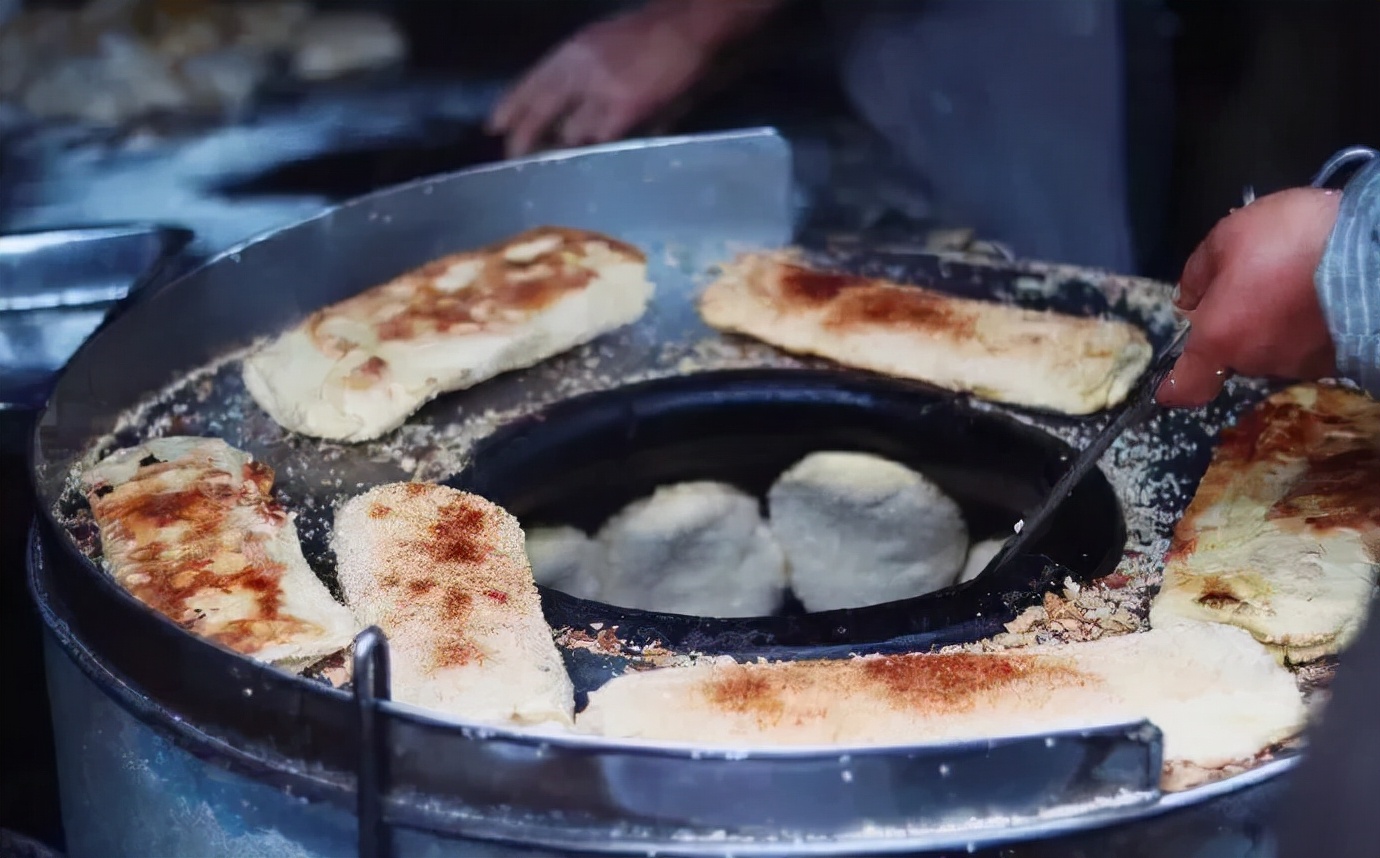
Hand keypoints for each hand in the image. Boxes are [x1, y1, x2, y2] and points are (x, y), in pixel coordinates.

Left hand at [486, 7, 711, 157]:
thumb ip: (582, 68)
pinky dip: (602, 148)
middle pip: (540, 110)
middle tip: (513, 157)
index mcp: (573, 49)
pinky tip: (600, 157)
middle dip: (524, 137)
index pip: (531, 81)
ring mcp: (601, 92)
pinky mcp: (625, 111)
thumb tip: (565, 106)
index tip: (493, 127)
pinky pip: (603, 140)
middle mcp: (580, 70)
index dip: (510, 106)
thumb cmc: (652, 32)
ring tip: (563, 164)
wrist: (690, 26)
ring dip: (569, 147)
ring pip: (572, 133)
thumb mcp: (603, 39)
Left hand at [1156, 187, 1342, 406]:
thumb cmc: (1291, 241)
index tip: (1167, 390)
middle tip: (1253, 282)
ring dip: (1273, 323)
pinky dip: (1305, 325)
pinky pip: (1306, 344)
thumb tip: (1188, 298)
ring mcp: (1299, 364)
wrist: (1375, 253)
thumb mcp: (1228, 236)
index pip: (1188, 384)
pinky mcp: (1336, 359)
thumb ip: (1198, 271)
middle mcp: (1256, 361)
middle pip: (1233, 352)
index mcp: (1220, 338)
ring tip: (1293, 280)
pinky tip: (1317, 293)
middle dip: (1235, 324)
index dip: (1175, 388)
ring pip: (1271, 346)